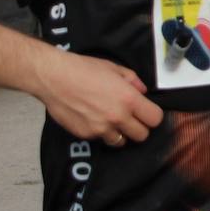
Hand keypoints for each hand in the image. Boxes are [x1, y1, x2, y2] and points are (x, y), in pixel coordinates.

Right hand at [30, 48, 163, 145]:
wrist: (54, 78)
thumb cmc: (84, 69)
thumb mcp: (115, 68)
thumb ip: (133, 81)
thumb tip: (142, 92)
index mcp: (129, 99)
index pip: (155, 119)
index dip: (153, 116)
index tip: (146, 112)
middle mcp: (118, 117)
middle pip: (142, 135)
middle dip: (139, 127)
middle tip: (131, 119)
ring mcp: (101, 129)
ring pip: (122, 142)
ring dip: (120, 133)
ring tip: (112, 121)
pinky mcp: (85, 135)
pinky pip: (101, 139)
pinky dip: (101, 133)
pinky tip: (94, 120)